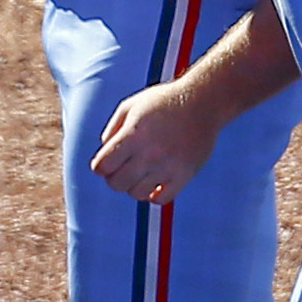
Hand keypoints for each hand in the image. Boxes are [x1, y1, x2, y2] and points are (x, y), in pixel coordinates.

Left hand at [90, 80, 222, 205]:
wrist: (202, 103)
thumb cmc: (162, 102)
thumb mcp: (130, 106)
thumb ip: (112, 130)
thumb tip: (104, 155)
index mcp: (133, 135)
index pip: (103, 166)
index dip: (99, 166)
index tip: (105, 162)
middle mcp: (150, 153)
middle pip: (117, 183)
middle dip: (112, 178)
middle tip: (120, 169)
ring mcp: (168, 166)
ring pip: (137, 194)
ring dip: (132, 187)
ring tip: (137, 175)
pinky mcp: (185, 175)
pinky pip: (162, 199)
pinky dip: (153, 196)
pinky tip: (154, 183)